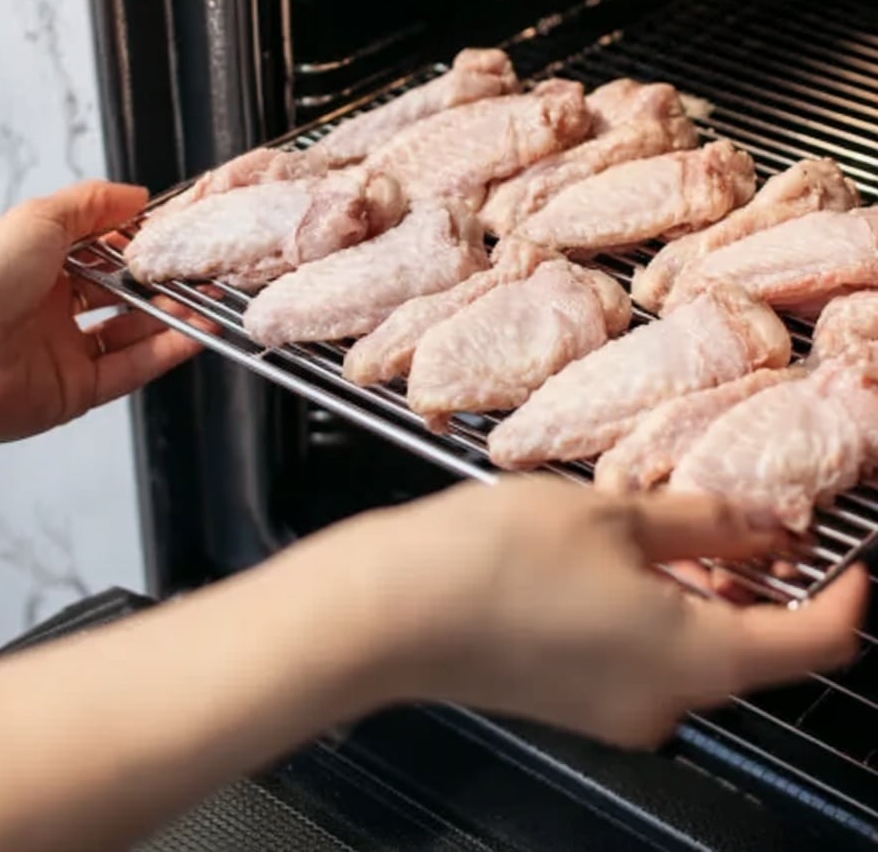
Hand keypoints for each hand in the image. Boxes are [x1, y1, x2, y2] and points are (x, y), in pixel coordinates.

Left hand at [0, 180, 202, 449]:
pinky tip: (196, 333)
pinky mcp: (75, 391)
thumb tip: (133, 195)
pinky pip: (132, 369)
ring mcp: (62, 351)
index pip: (100, 252)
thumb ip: (92, 204)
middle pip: (121, 294)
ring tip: (210, 300)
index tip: (173, 235)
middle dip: (162, 282)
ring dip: (173, 316)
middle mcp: (47, 309)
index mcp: (33, 266)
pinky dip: (168, 351)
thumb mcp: (38, 219)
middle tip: (199, 270)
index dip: (137, 244)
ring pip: (132, 332)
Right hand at [365, 478, 866, 748]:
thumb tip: (761, 521)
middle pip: (751, 644)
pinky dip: (651, 605)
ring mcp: (617, 710)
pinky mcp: (574, 699)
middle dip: (756, 575)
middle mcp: (666, 702)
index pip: (816, 643)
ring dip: (698, 584)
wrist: (389, 613)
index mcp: (695, 659)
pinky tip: (611, 550)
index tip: (849, 552)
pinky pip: (642, 653)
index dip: (847, 593)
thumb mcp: (614, 515)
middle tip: (739, 510)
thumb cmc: (491, 563)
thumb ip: (703, 520)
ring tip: (658, 515)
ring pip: (692, 644)